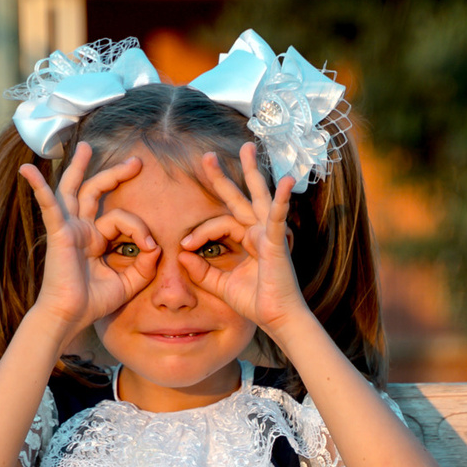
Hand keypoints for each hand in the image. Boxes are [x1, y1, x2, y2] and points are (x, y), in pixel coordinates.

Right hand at [20, 142, 156, 341]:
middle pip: (95, 192)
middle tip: (136, 162)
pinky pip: (48, 205)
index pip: (120, 219)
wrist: (69, 317)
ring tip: (86, 148)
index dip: (140, 228)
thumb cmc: (92, 303)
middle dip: (114, 174)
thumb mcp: (127, 283)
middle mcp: (81, 229)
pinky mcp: (58, 232)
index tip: (151, 248)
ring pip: (73, 189)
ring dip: (79, 167)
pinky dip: (38, 187)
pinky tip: (26, 170)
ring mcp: (68, 228)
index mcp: (94, 239)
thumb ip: (145, 265)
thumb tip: (155, 246)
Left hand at [180, 145, 309, 335]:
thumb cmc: (256, 302)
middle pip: (239, 197)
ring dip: (252, 171)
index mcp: (246, 239)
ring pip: (257, 196)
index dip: (199, 232)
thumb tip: (181, 255)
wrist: (277, 318)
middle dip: (223, 176)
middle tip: (207, 156)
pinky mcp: (276, 241)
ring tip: (248, 147)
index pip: (219, 223)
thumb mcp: (221, 286)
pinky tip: (285, 181)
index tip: (184, 244)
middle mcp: (257, 231)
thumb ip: (202, 271)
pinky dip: (282, 199)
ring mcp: (268, 233)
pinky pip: (277, 216)